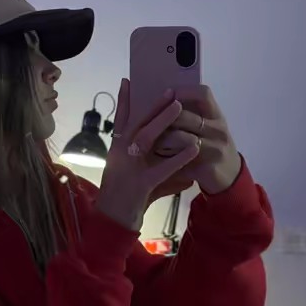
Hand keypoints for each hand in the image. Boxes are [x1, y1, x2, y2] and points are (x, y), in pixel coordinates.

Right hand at [96, 79, 200, 230]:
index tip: (129, 81)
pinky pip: (161, 169)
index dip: (125, 101)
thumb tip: (183, 156)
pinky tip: (193, 149)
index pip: (121, 121)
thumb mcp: (140, 177)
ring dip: (163, 122)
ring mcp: (128, 169)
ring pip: (146, 139)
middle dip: (154, 106)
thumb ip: (158, 165)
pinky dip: (178, 158)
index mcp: (117, 151)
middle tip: (170, 91)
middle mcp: (120, 155)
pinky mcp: (139, 185)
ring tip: (179, 107)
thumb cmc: (127, 200)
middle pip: (137, 124)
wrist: (113, 224)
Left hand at [154, 85, 241, 194]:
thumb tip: (165, 98)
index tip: (169, 94)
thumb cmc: (213, 145)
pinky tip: (159, 159)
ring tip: (150, 142)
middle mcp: (218, 129)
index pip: (203, 94)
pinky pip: (182, 161)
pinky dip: (168, 159)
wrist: (230, 175)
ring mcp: (215, 149)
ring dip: (162, 140)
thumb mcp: (209, 126)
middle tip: (148, 123)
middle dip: (163, 119)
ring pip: (180, 138)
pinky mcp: (208, 168)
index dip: (184, 91)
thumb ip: (193, 113)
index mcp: (216, 116)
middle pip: (185, 116)